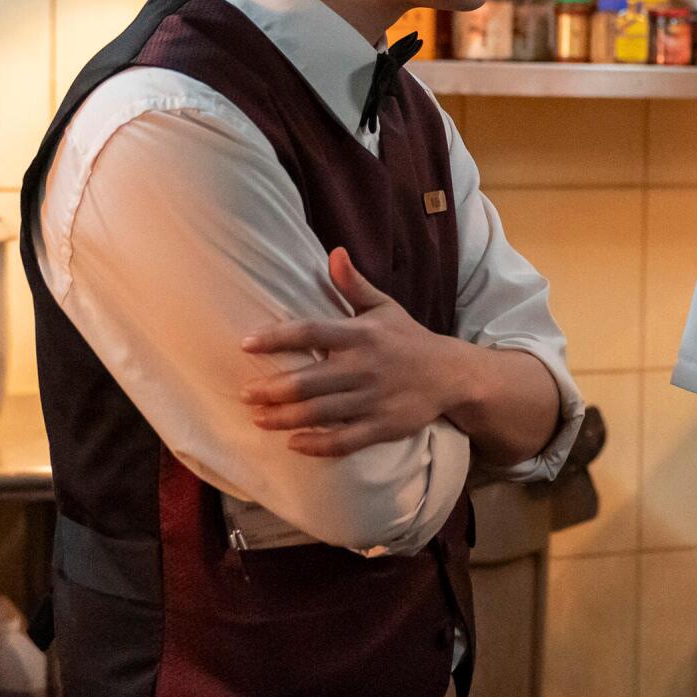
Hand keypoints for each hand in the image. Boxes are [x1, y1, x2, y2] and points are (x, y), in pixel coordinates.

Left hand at [241, 247, 467, 456]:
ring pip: (320, 413)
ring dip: (284, 418)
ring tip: (259, 418)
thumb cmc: (408, 338)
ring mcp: (373, 399)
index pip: (311, 332)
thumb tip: (335, 252)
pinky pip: (344, 440)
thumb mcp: (384, 307)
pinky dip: (317, 444)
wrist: (451, 374)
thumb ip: (354, 284)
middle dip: (272, 389)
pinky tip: (294, 444)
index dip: (276, 338)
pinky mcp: (383, 426)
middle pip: (308, 381)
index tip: (245, 343)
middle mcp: (364, 367)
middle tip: (245, 393)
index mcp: (360, 335)